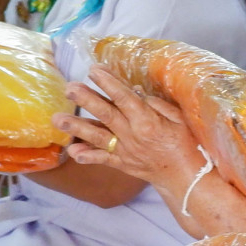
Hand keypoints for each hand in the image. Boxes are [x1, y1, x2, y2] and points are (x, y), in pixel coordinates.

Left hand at [55, 67, 202, 185]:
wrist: (185, 176)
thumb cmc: (187, 144)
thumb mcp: (180, 120)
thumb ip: (159, 105)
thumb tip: (137, 93)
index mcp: (148, 122)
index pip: (124, 98)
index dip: (108, 83)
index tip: (94, 70)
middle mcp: (133, 136)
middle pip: (106, 115)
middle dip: (86, 100)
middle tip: (69, 88)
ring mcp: (125, 151)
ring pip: (97, 137)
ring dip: (77, 128)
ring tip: (58, 120)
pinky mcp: (122, 163)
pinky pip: (102, 159)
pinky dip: (86, 156)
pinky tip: (72, 151)